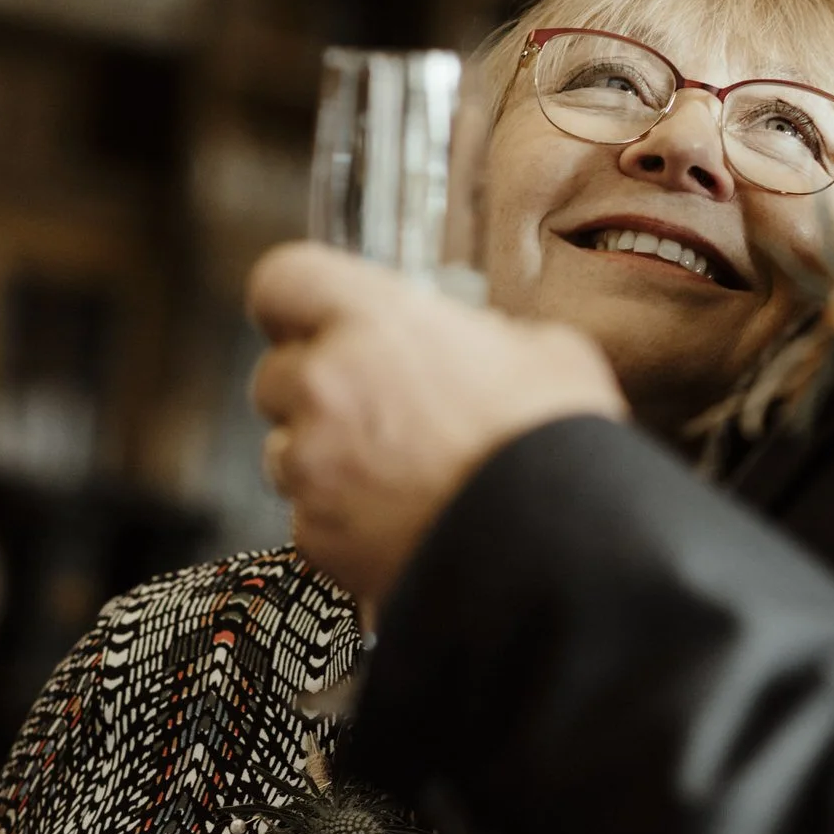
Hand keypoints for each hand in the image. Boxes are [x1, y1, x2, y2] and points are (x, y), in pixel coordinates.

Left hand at [247, 242, 625, 605]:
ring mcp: (314, 469)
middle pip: (277, 374)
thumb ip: (485, 338)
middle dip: (318, 389)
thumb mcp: (546, 351)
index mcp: (376, 323)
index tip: (324, 315)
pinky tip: (404, 522)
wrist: (555, 553)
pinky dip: (343, 520)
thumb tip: (481, 349)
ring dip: (326, 457)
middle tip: (382, 407)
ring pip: (288, 451)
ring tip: (399, 475)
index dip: (301, 300)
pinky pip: (309, 518)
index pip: (284, 280)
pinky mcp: (316, 541)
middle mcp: (325, 388)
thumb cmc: (556, 443)